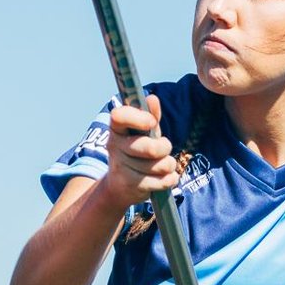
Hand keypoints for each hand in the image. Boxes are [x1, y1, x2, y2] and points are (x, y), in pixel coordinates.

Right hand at [103, 94, 178, 208]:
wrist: (119, 186)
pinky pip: (162, 181)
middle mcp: (115, 147)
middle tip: (164, 148)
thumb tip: (152, 98)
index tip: (152, 122)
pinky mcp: (131, 186)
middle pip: (150, 148)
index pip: (119, 116)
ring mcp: (121, 167)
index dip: (139, 118)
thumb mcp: (143, 132)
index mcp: (116, 129)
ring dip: (168, 165)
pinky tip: (163, 178)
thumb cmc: (135, 152)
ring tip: (162, 165)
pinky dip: (169, 179)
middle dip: (164, 147)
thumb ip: (150, 115)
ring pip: (159, 166)